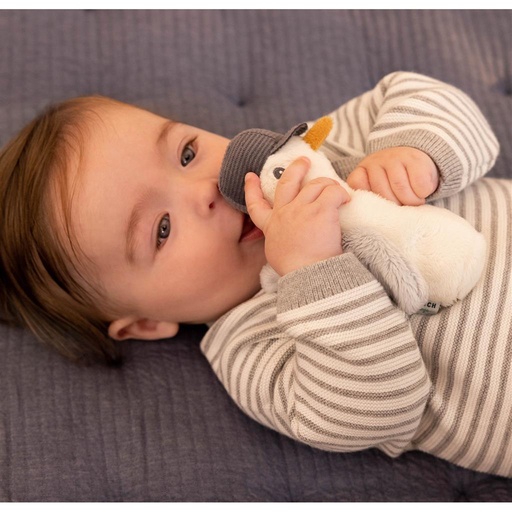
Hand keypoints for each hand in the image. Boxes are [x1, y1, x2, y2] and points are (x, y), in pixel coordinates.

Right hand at [244, 157, 350, 275]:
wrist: (307, 276)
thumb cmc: (296, 272)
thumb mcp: (277, 254)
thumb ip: (279, 241)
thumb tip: (286, 240)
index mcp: (272, 226)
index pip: (256, 205)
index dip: (252, 189)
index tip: (251, 177)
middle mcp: (284, 213)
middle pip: (287, 182)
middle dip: (296, 168)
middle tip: (304, 161)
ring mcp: (302, 209)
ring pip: (315, 184)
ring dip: (327, 183)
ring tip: (337, 189)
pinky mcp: (321, 210)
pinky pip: (333, 191)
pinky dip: (342, 194)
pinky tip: (347, 201)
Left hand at [347, 147, 438, 204]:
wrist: (418, 163)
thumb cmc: (393, 185)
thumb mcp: (377, 192)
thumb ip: (369, 201)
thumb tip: (370, 220)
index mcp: (362, 171)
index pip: (357, 184)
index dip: (369, 200)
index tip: (379, 207)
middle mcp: (375, 162)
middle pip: (382, 192)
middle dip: (395, 205)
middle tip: (402, 207)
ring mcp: (394, 157)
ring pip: (400, 187)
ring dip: (411, 201)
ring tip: (414, 202)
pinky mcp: (414, 159)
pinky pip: (419, 183)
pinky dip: (422, 193)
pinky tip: (422, 192)